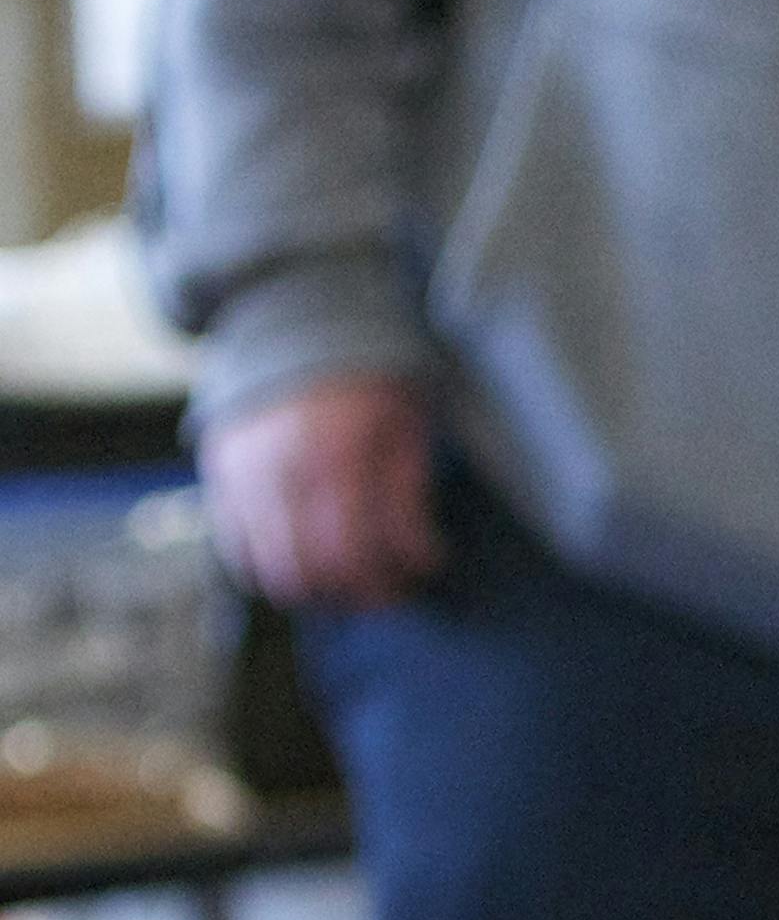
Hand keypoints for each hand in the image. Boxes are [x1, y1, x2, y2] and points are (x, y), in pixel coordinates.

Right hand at [197, 373, 443, 606]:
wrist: (296, 324)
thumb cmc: (366, 380)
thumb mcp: (405, 427)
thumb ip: (408, 497)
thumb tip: (418, 561)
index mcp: (334, 455)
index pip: (354, 552)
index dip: (388, 581)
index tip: (416, 579)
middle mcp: (280, 469)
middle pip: (313, 573)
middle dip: (357, 594)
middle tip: (387, 590)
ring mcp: (241, 474)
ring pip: (270, 572)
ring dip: (317, 593)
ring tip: (352, 583)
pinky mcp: (219, 475)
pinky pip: (235, 550)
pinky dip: (273, 571)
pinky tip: (310, 563)